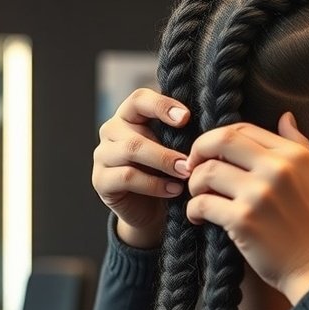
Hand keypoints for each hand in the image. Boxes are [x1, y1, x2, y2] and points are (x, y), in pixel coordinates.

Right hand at [92, 88, 190, 247]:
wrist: (150, 210)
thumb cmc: (165, 173)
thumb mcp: (174, 149)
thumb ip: (181, 135)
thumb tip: (208, 129)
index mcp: (129, 116)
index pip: (139, 99)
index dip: (161, 105)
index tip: (186, 118)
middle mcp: (111, 131)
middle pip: (136, 133)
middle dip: (167, 150)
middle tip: (192, 162)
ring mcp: (102, 155)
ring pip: (131, 151)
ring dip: (162, 164)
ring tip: (185, 176)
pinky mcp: (100, 180)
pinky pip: (127, 177)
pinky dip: (154, 185)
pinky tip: (173, 190)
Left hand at [185, 113, 308, 304]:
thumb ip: (300, 145)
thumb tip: (285, 117)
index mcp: (294, 155)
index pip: (243, 129)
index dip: (219, 138)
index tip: (211, 153)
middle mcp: (276, 169)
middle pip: (220, 141)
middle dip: (198, 151)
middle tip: (192, 167)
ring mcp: (258, 194)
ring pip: (206, 172)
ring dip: (194, 184)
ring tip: (198, 196)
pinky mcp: (243, 221)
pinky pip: (203, 203)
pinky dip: (193, 209)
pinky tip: (198, 217)